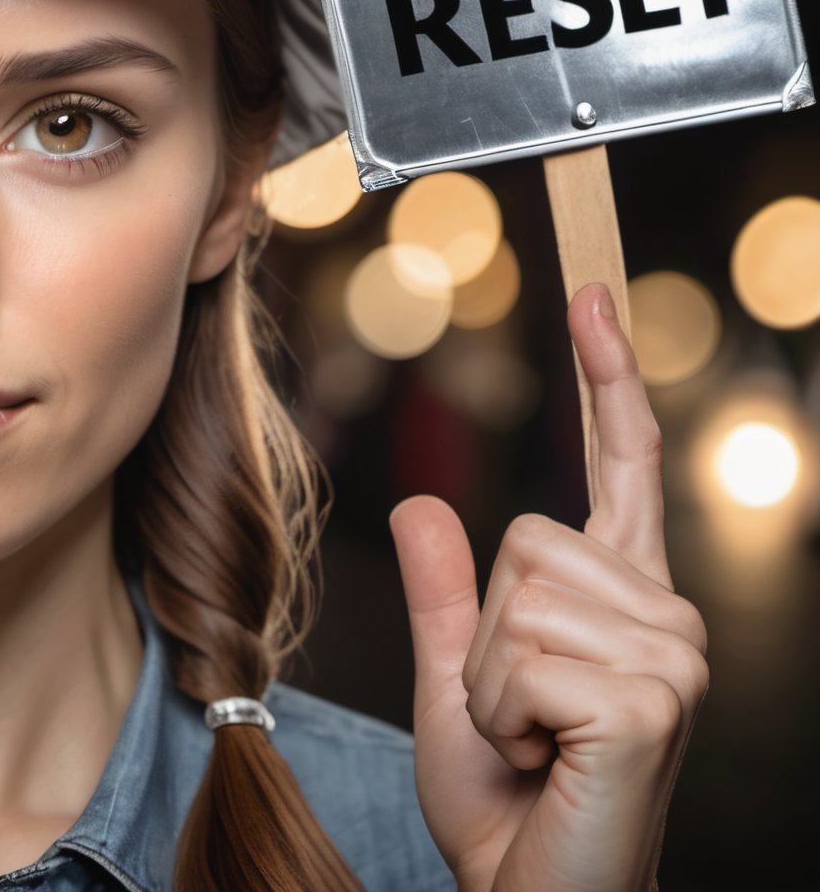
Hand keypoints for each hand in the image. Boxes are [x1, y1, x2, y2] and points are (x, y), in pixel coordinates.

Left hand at [387, 282, 708, 891]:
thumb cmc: (505, 797)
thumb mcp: (458, 679)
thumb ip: (445, 593)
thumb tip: (420, 502)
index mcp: (622, 600)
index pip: (624, 465)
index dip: (608, 377)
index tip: (592, 294)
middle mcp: (664, 616)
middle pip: (526, 531)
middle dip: (490, 628)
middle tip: (522, 713)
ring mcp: (670, 659)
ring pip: (518, 591)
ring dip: (492, 678)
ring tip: (535, 739)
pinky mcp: (649, 703)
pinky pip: (520, 655)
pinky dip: (500, 713)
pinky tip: (544, 757)